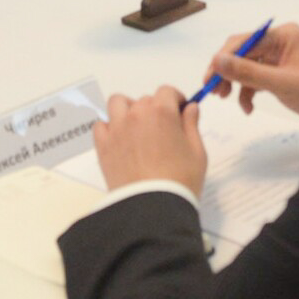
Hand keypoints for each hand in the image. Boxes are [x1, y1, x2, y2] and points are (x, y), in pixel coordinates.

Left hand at [92, 90, 206, 195]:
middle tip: (162, 130)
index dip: (175, 100)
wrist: (152, 207)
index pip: (167, 91)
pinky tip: (120, 141)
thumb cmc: (180, 180)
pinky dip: (109, 128)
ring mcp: (117, 129)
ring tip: (136, 128)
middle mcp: (136, 114)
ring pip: (118, 103)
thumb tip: (190, 107)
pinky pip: (101, 125)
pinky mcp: (103, 146)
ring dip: (128, 109)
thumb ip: (192, 125)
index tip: (180, 112)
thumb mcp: (197, 152)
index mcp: (162, 112)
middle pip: (145, 99)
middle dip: (155, 109)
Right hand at [204, 21, 298, 119]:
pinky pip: (257, 77)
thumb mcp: (279, 83)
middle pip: (243, 52)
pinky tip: (248, 107)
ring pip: (248, 66)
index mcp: (283, 35)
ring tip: (230, 101)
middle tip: (216, 93)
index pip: (243, 41)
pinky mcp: (281, 71)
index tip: (209, 79)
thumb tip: (216, 60)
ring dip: (237, 84)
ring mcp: (281, 56)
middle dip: (228, 72)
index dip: (223, 59)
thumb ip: (247, 72)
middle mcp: (280, 40)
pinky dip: (250, 91)